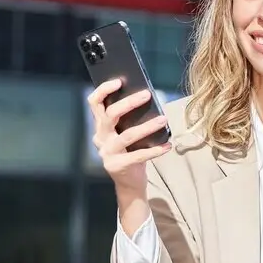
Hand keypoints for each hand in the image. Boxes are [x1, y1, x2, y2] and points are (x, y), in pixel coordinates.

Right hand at [88, 80, 172, 218]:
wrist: (129, 182)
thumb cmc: (131, 151)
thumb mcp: (126, 132)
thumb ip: (130, 118)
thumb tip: (147, 97)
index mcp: (100, 126)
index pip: (94, 103)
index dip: (104, 90)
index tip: (119, 81)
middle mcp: (100, 138)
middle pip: (110, 115)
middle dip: (128, 103)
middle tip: (147, 94)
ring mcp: (107, 153)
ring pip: (126, 135)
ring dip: (147, 126)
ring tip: (163, 120)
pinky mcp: (118, 166)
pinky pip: (138, 156)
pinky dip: (155, 150)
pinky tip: (168, 145)